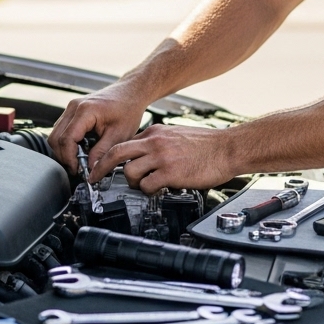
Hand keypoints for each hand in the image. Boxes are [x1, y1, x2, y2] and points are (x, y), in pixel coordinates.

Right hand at [49, 81, 149, 172]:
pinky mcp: (72, 111)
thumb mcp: (119, 135)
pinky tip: (80, 149)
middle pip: (55, 138)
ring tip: (79, 160)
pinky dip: (67, 143)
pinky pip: (61, 130)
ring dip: (64, 150)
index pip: (66, 139)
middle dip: (64, 156)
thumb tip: (90, 169)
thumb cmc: (128, 109)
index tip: (78, 170)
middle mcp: (73, 107)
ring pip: (55, 135)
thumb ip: (102, 153)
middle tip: (77, 168)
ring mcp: (71, 108)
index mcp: (85, 111)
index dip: (69, 158)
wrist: (131, 92)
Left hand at [93, 123, 238, 192]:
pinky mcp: (170, 173)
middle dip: (101, 167)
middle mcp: (155, 142)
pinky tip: (156, 189)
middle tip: (94, 178)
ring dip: (131, 183)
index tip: (106, 167)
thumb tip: (146, 155)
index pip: (125, 143)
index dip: (113, 158)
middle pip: (116, 153)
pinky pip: (146, 185)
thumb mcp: (177, 135)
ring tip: (140, 186)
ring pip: (129, 171)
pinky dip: (147, 190)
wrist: (228, 148)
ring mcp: (161, 157)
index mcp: (156, 132)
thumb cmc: (208, 145)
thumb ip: (159, 143)